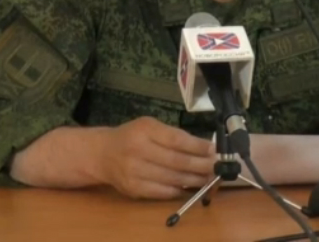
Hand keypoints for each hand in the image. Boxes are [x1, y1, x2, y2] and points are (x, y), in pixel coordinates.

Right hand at [97, 116, 214, 199]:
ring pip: (172, 179)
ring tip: (207, 178)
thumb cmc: (132, 136)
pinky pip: (162, 192)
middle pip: (177, 162)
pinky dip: (178, 191)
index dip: (198, 147)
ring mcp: (134, 172)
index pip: (177, 140)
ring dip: (194, 181)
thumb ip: (173, 135)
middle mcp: (138, 150)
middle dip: (200, 166)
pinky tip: (188, 187)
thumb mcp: (150, 126)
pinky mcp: (133, 189)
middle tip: (216, 167)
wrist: (103, 154)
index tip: (213, 150)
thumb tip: (204, 148)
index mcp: (145, 130)